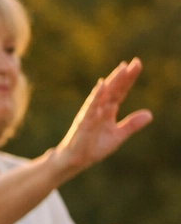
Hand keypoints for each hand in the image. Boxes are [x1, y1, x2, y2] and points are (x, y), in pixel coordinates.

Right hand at [50, 59, 151, 178]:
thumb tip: (149, 114)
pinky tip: (101, 85)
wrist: (75, 161)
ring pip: (103, 94)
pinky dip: (96, 96)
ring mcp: (91, 114)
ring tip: (121, 69)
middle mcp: (99, 108)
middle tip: (134, 62)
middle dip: (123, 76)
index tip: (137, 64)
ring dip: (112, 81)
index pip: (120, 91)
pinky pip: (90, 107)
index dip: (128, 79)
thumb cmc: (93, 147)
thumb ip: (132, 124)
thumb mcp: (117, 135)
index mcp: (108, 110)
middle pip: (114, 89)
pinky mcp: (83, 122)